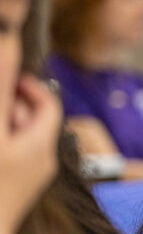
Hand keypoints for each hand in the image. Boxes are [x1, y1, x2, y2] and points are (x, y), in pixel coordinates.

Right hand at [0, 75, 61, 233]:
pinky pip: (10, 155)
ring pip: (18, 137)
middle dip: (9, 103)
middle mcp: (42, 161)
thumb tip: (8, 43)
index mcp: (41, 144)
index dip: (26, 83)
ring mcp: (28, 178)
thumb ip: (1, 91)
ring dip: (3, 123)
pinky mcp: (14, 190)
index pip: (47, 101)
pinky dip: (0, 142)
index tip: (5, 73)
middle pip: (32, 117)